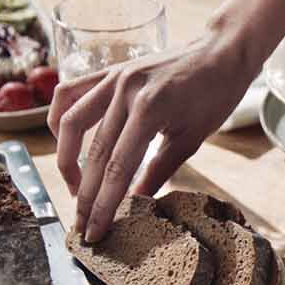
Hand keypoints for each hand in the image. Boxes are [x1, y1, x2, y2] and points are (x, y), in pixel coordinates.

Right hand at [48, 26, 256, 241]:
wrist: (222, 51)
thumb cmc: (216, 95)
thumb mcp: (192, 139)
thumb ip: (159, 171)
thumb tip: (135, 202)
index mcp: (150, 111)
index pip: (117, 169)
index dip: (103, 205)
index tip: (95, 232)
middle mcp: (124, 92)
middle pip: (94, 153)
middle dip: (85, 195)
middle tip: (82, 225)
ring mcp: (113, 78)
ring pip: (72, 124)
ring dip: (67, 161)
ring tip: (77, 189)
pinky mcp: (109, 70)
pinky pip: (70, 94)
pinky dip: (61, 120)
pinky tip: (66, 144)